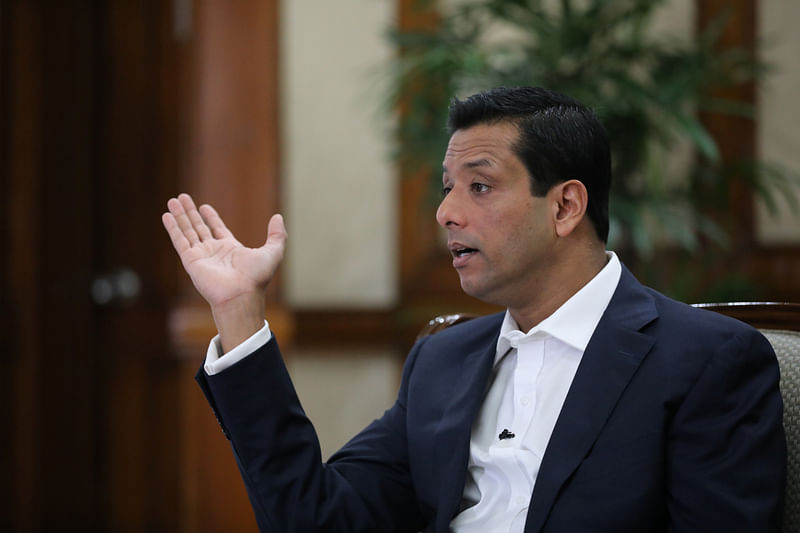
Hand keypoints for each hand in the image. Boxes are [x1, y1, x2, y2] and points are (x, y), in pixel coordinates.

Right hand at [162, 193, 286, 349]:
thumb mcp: (273, 252)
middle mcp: (214, 252)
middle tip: (183, 198)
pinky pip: (179, 241)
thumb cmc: (257, 277)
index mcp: (231, 249)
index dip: (211, 218)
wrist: (241, 294)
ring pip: (188, 231)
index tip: (204, 207)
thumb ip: (277, 235)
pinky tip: (167, 215)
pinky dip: (173, 228)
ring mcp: (201, 256)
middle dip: (191, 213)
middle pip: (199, 228)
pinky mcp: (191, 260)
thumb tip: (278, 217)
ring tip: (172, 200)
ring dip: (180, 216)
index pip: (218, 229)